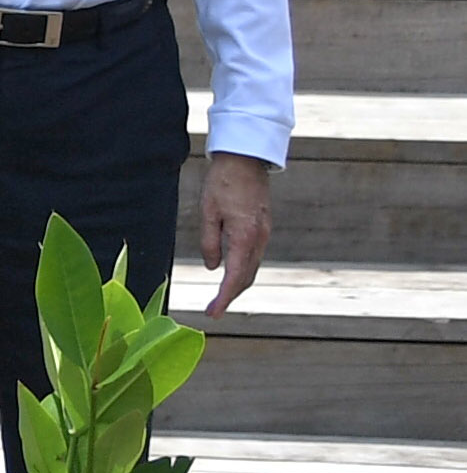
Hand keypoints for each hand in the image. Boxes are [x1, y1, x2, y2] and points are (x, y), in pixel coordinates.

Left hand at [200, 150, 272, 320]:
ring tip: (221, 298)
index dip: (224, 298)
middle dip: (231, 296)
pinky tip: (232, 275)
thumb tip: (214, 267)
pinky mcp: (264, 227)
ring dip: (238, 284)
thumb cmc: (222, 182)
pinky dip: (244, 270)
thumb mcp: (208, 212)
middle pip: (247, 276)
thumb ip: (209, 241)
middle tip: (213, 310)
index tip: (213, 313)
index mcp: (244, 236)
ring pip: (253, 267)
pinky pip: (255, 256)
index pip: (234, 276)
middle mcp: (259, 238)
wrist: (246, 159)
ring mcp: (264, 233)